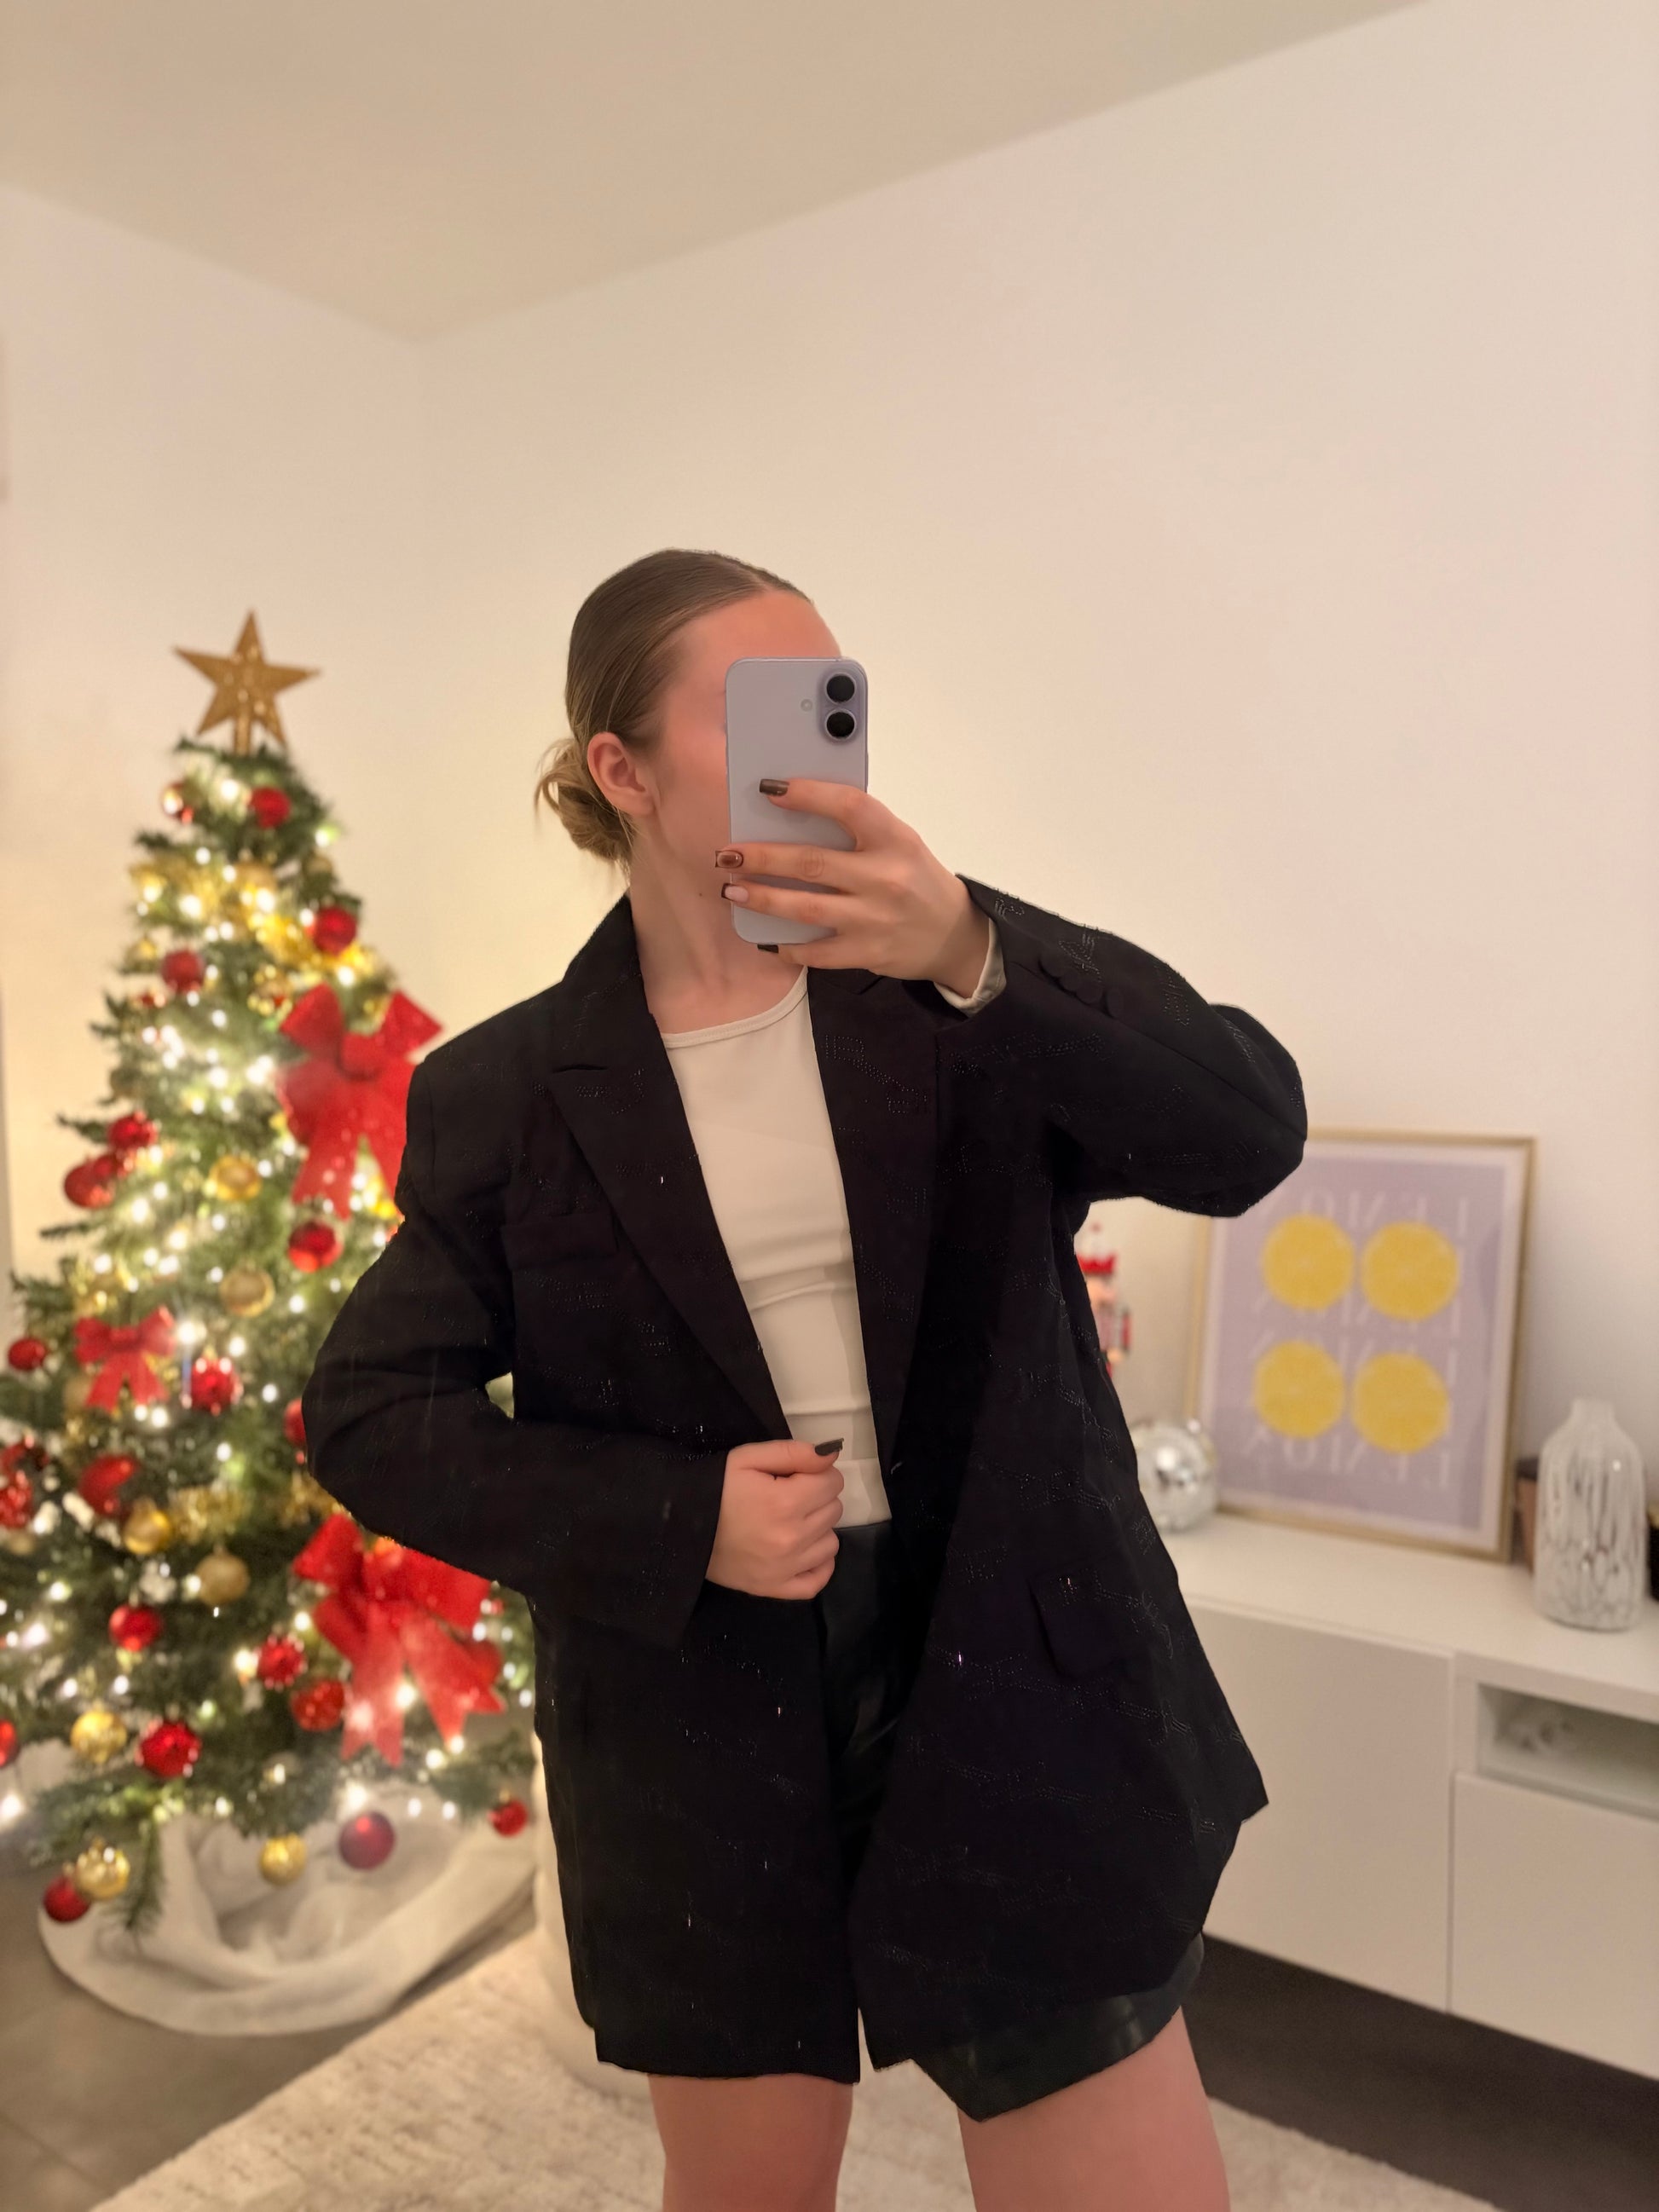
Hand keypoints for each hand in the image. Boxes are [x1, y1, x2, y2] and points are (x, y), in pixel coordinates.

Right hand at [706, 1436, 845, 1599]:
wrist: (679, 1525)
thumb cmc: (715, 1487)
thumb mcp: (749, 1457)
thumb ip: (795, 1453)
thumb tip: (832, 1454)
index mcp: (786, 1502)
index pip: (832, 1482)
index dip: (817, 1472)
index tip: (797, 1475)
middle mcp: (792, 1538)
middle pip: (833, 1510)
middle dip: (817, 1497)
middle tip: (790, 1495)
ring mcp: (785, 1568)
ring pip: (831, 1543)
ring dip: (818, 1529)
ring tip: (791, 1522)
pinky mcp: (775, 1588)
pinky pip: (818, 1580)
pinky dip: (818, 1564)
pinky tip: (805, 1550)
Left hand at [714, 778, 991, 992]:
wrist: (952, 936)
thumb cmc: (916, 880)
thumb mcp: (899, 843)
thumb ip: (857, 830)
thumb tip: (792, 814)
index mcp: (895, 839)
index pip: (849, 806)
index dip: (807, 795)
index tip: (770, 790)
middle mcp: (885, 878)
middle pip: (811, 863)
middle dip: (761, 857)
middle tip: (728, 853)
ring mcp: (874, 919)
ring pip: (805, 908)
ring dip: (762, 898)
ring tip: (733, 890)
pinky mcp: (865, 953)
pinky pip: (815, 952)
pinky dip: (784, 945)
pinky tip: (764, 936)